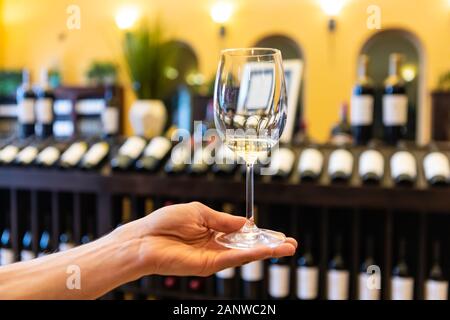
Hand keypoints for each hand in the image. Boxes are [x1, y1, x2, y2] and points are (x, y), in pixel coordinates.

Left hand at [111, 202, 296, 276]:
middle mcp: (216, 244)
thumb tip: (247, 222)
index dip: (260, 232)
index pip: (242, 233)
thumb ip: (224, 219)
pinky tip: (266, 250)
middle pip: (248, 246)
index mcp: (213, 230)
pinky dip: (251, 255)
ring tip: (287, 248)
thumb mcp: (199, 212)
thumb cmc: (166, 222)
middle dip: (270, 245)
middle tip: (291, 244)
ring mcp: (214, 256)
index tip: (276, 232)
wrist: (145, 239)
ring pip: (245, 254)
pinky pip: (234, 259)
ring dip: (267, 251)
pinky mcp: (208, 265)